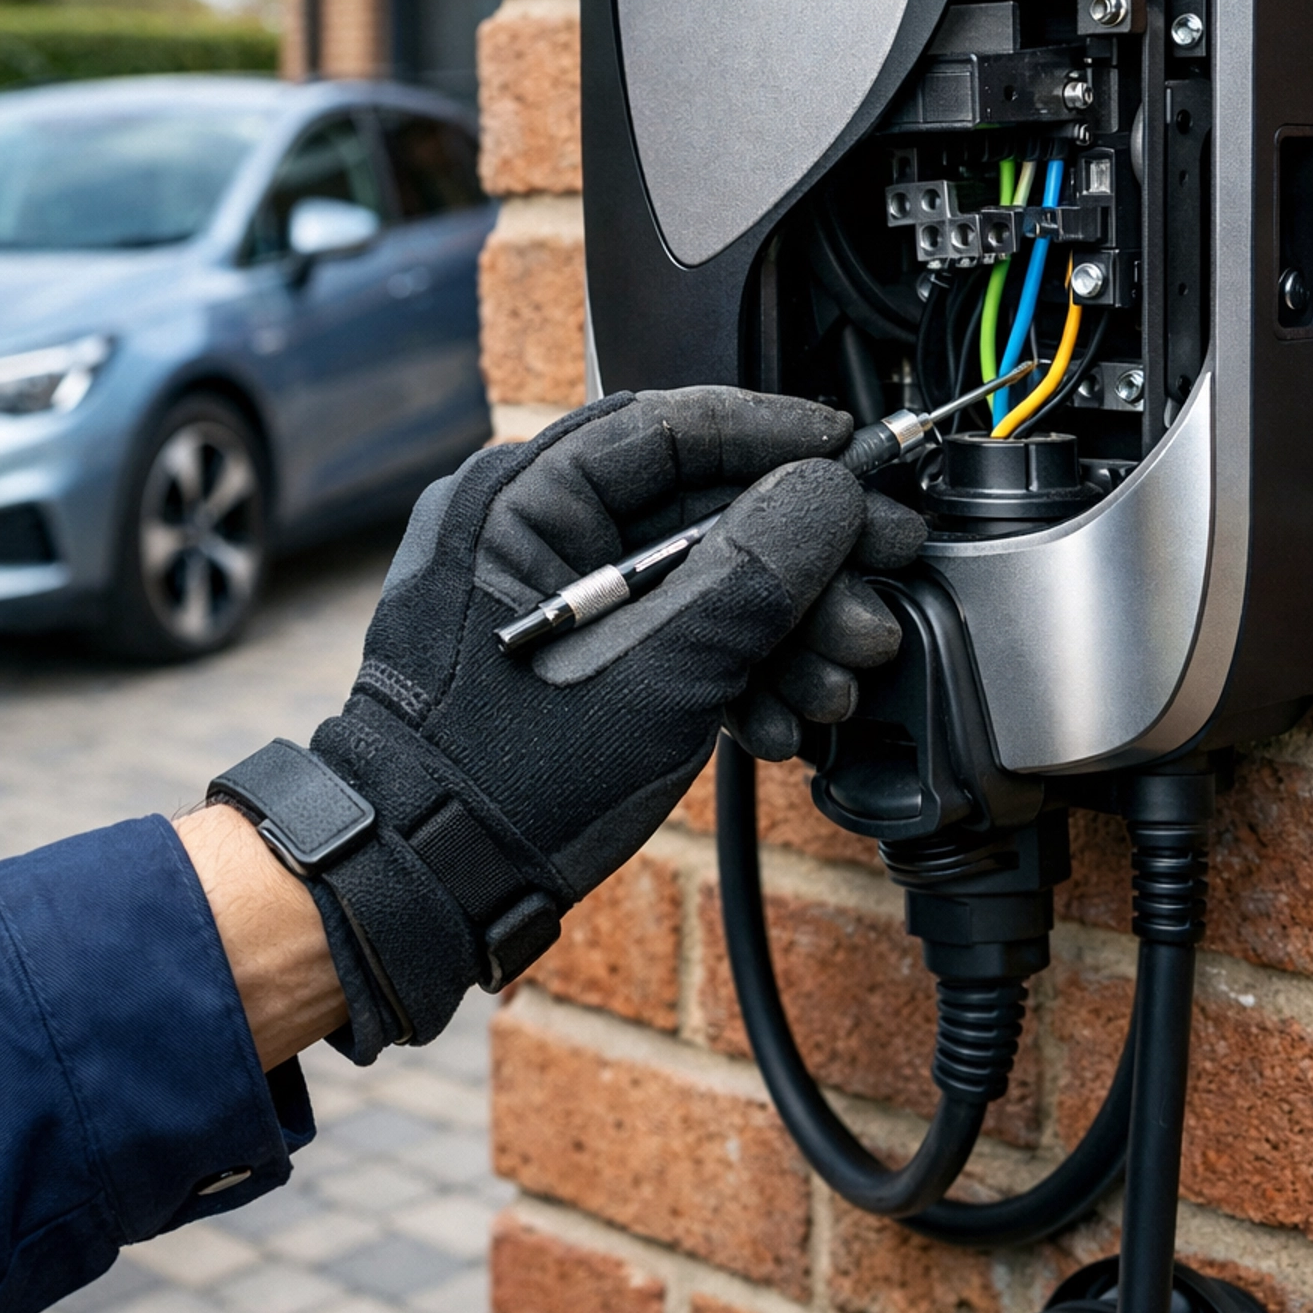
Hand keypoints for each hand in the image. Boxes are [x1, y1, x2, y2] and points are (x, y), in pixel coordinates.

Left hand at [297, 387, 919, 1056]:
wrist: (427, 885)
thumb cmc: (506, 778)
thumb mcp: (658, 671)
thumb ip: (754, 573)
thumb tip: (829, 492)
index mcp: (518, 500)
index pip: (670, 427)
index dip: (779, 437)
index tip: (857, 454)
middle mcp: (528, 530)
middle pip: (700, 506)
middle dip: (803, 556)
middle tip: (885, 570)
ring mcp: (550, 596)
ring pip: (698, 577)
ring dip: (785, 626)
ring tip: (843, 674)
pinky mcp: (571, 657)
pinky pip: (671, 631)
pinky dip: (735, 669)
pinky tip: (787, 717)